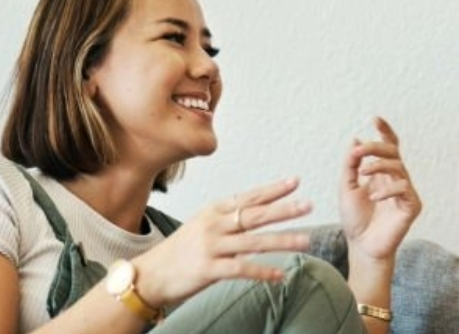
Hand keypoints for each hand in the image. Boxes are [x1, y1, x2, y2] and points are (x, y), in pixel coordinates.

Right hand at [129, 178, 313, 306]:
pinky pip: (242, 269)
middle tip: (308, 205)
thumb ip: (230, 220)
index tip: (295, 181)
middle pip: (255, 215)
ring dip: (282, 241)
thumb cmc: (181, 251)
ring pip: (254, 241)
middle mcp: (214, 225)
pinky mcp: (209, 269)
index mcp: (214, 211)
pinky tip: (280, 276)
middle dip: (283, 209)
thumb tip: (261, 216)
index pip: (249, 197)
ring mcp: (211, 246)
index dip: (273, 189)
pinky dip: (263, 272)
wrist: (150, 273)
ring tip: (306, 241)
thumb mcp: (204, 226)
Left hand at [339, 117, 422, 261]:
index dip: (384, 131)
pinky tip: (373, 198)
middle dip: (377, 147)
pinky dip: (387, 190)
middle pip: (393, 152)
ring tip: (363, 172)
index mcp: (381, 173)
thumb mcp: (346, 187)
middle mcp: (395, 179)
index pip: (388, 146)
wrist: (361, 246)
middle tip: (360, 152)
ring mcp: (405, 191)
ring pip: (399, 167)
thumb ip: (351, 165)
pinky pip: (404, 189)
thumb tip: (356, 139)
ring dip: (380, 165)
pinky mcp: (412, 205)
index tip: (374, 118)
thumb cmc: (355, 219)